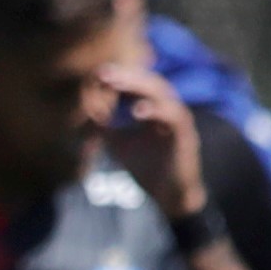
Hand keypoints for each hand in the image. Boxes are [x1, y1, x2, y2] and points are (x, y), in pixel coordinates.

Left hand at [91, 58, 208, 218]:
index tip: (97, 75)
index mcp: (154, 108)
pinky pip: (173, 116)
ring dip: (138, 86)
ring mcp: (179, 119)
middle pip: (149, 82)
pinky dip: (155, 110)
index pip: (138, 84)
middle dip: (126, 76)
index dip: (119, 77)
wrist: (169, 196)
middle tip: (103, 73)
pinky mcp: (186, 134)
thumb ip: (104, 126)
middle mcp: (168, 108)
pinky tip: (136, 112)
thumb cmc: (147, 169)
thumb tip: (84, 110)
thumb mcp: (118, 144)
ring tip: (116, 84)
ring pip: (162, 93)